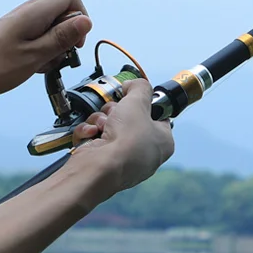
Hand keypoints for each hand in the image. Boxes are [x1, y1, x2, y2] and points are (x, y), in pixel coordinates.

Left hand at [0, 0, 91, 106]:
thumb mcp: (35, 55)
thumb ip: (62, 37)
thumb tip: (86, 21)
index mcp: (35, 12)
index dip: (79, 20)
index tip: (73, 44)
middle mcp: (29, 14)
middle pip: (63, 15)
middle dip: (68, 38)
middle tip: (56, 58)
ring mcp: (21, 26)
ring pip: (52, 31)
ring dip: (54, 49)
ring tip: (41, 65)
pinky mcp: (14, 40)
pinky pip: (39, 42)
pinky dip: (41, 55)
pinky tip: (31, 68)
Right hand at [71, 80, 174, 194]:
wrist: (100, 167)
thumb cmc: (126, 139)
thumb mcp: (138, 101)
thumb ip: (139, 87)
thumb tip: (133, 85)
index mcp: (162, 142)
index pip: (158, 115)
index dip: (144, 103)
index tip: (134, 97)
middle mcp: (145, 153)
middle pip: (129, 118)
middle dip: (117, 111)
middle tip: (116, 112)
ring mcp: (122, 159)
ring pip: (109, 125)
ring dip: (101, 119)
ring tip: (102, 125)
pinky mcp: (102, 161)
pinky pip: (94, 138)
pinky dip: (89, 133)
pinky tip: (91, 135)